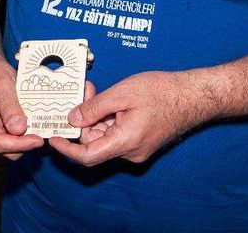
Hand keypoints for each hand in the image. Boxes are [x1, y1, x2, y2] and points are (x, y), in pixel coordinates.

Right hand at [0, 59, 44, 159]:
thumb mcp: (3, 85)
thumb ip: (10, 107)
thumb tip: (19, 129)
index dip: (20, 144)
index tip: (38, 140)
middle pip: (6, 149)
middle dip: (24, 144)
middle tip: (42, 131)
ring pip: (11, 149)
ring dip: (25, 140)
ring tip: (38, 126)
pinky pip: (13, 141)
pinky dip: (24, 136)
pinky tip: (32, 124)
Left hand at [49, 70, 214, 165]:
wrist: (194, 96)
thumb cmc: (163, 92)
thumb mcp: (123, 93)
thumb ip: (95, 107)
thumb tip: (73, 119)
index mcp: (126, 142)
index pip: (88, 156)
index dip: (67, 149)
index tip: (53, 138)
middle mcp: (131, 151)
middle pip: (95, 142)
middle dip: (83, 120)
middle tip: (82, 93)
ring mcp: (137, 148)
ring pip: (105, 136)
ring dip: (96, 116)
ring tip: (94, 91)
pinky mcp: (141, 141)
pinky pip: (117, 133)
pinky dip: (108, 118)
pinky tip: (108, 100)